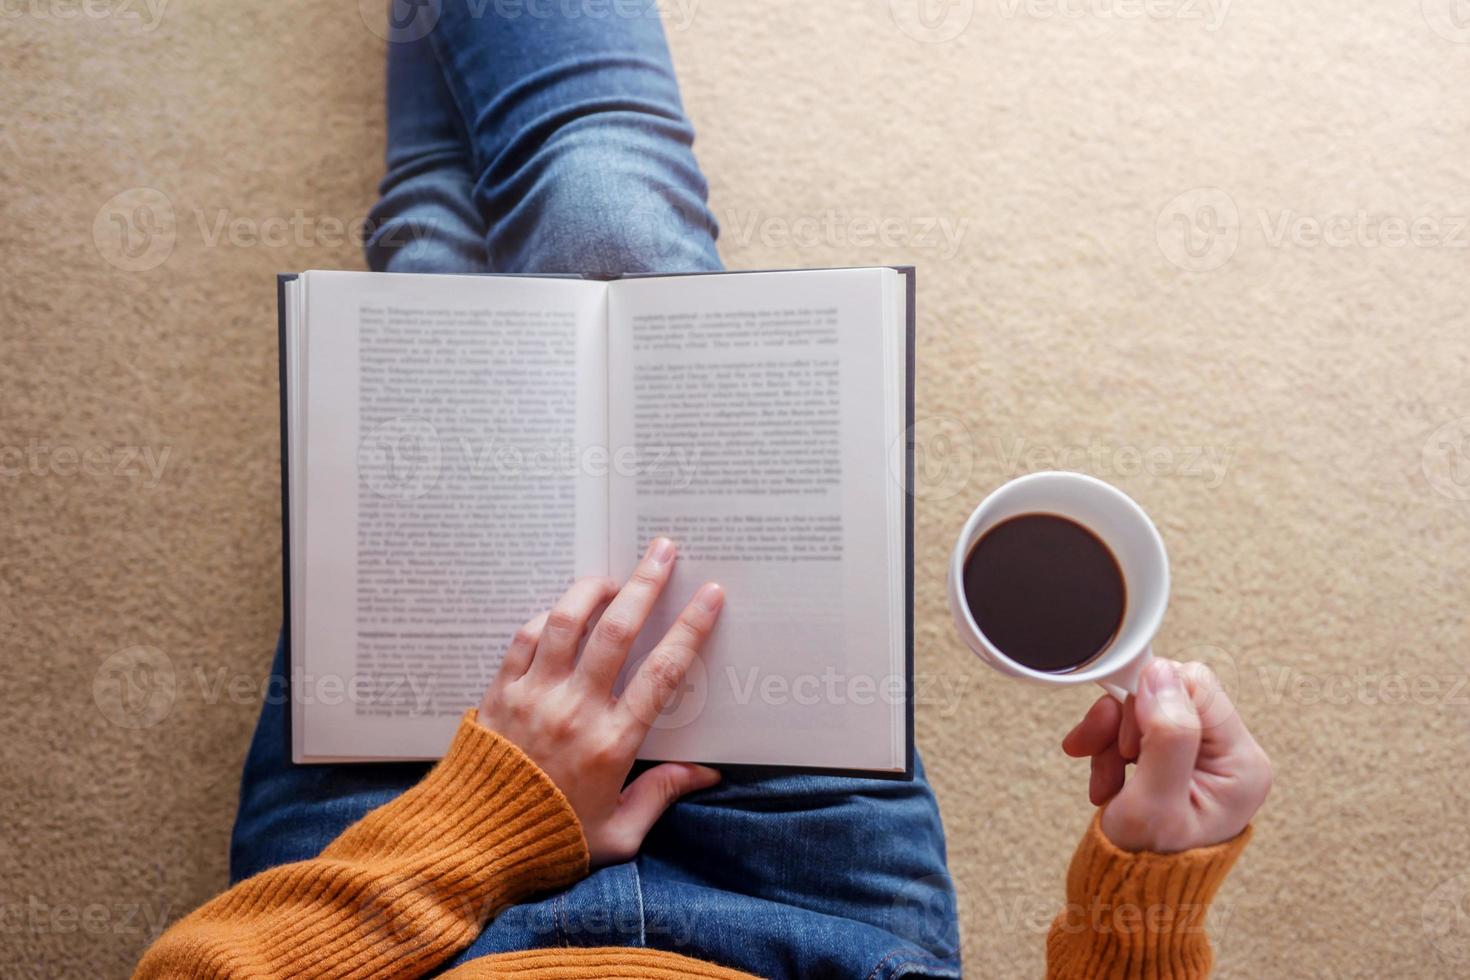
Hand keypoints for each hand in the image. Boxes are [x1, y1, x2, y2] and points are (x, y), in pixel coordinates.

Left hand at [477, 538, 724, 865]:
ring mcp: (534, 696)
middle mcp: (575, 710)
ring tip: (612, 577)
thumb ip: (660, 796)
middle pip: (617, 630)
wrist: (471, 845)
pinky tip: (561, 614)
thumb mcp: (618, 834)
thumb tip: (705, 773)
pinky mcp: (500, 693)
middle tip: (663, 550)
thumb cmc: (550, 842)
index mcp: (613, 743)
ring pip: (565, 622)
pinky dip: (546, 619)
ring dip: (592, 590)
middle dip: (646, 584)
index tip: (709, 596)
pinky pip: (525, 639)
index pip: (662, 672)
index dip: (690, 629)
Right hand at [1062, 658, 1271, 852]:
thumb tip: (1161, 673)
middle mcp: (1231, 756)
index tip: (1118, 733)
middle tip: (1103, 755)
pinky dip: (1111, 748)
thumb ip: (1165, 736)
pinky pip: (1139, 728)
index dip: (1149, 697)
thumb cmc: (1145, 866)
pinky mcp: (1179, 761)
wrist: (1130, 900)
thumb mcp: (1154, 802)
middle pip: (1170, 694)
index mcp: (1242, 764)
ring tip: (1102, 778)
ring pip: (1148, 709)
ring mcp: (1205, 759)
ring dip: (1112, 737)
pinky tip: (1105, 781)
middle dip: (1124, 721)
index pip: (1196, 688)